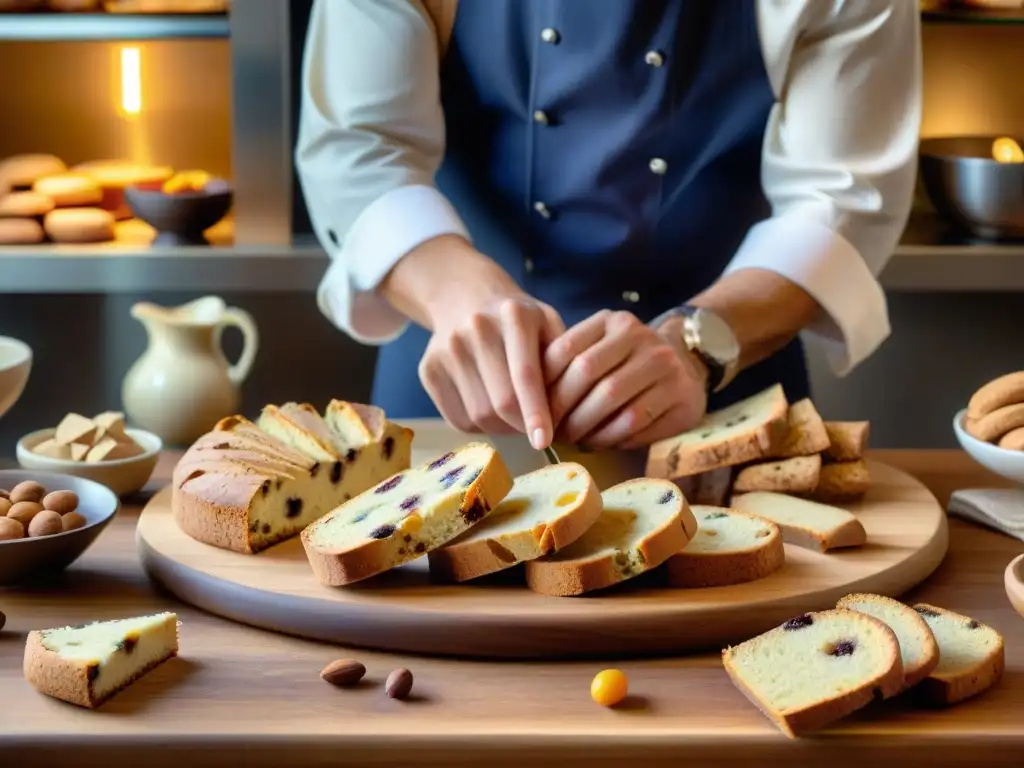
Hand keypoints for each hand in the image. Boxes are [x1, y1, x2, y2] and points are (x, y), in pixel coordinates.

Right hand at [421, 294, 563, 445]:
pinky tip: (490, 411)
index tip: (543, 441)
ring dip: (501, 428)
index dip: (535, 412)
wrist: (465, 299)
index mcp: (514, 315)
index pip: (525, 374)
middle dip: (522, 425)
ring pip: (478, 415)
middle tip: (535, 429)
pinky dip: (479, 426)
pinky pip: (457, 419)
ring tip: (514, 417)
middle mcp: (476, 329)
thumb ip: (562, 361)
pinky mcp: (428, 369)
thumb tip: (563, 412)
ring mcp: (446, 349)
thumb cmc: (519, 321)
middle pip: (501, 402)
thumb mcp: (548, 324)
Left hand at [543, 311, 706, 448]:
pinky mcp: (681, 393)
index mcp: (612, 321)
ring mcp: (664, 362)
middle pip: (586, 372)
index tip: (533, 409)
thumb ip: (570, 364)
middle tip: (550, 431)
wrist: (687, 363)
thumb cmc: (629, 363)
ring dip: (584, 425)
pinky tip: (599, 443)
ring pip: (610, 398)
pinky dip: (610, 436)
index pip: (565, 349)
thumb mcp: (601, 350)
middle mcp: (639, 335)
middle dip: (562, 407)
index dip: (543, 384)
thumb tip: (529, 401)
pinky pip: (634, 421)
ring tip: (572, 440)